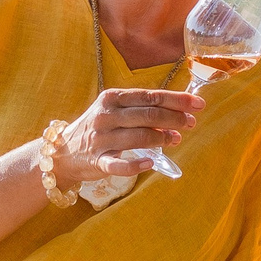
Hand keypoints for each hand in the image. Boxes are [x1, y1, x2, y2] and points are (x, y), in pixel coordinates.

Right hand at [52, 87, 205, 189]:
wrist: (63, 152)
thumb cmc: (98, 128)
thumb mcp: (115, 111)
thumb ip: (142, 110)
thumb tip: (178, 113)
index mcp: (112, 98)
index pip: (150, 96)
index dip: (176, 100)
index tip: (197, 104)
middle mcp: (106, 116)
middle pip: (147, 114)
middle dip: (174, 118)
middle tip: (190, 123)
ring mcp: (100, 139)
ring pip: (138, 137)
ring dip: (162, 138)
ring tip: (176, 139)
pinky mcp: (97, 161)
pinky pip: (118, 165)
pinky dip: (136, 165)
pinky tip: (151, 162)